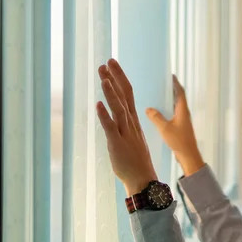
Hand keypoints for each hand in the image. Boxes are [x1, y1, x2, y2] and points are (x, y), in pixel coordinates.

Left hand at [96, 59, 157, 195]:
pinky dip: (104, 115)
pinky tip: (98, 104)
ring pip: (118, 109)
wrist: (142, 179)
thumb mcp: (131, 136)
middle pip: (124, 95)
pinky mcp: (117, 144)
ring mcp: (125, 133)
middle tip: (107, 61)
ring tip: (103, 77)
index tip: (112, 64)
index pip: (128, 93)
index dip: (119, 77)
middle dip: (115, 78)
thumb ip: (125, 123)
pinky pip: (110, 128)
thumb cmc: (136, 160)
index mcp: (133, 120)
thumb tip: (116, 112)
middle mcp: (130, 123)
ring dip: (110, 93)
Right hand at [145, 76, 204, 175]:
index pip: (180, 92)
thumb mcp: (165, 128)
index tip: (170, 75)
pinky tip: (159, 112)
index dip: (176, 83)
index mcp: (183, 110)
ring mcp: (183, 120)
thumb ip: (156, 117)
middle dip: (172, 89)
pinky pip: (173, 114)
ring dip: (169, 99)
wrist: (188, 156)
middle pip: (179, 97)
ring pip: (176, 106)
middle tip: (162, 83)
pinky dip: (168, 109)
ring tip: (159, 95)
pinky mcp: (180, 127)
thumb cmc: (179, 141)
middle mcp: (184, 113)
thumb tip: (148, 109)